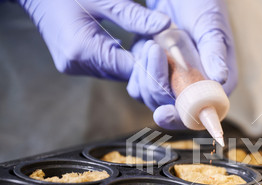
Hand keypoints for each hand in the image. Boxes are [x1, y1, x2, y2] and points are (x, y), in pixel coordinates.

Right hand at [18, 0, 169, 79]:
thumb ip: (134, 16)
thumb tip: (165, 25)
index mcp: (83, 50)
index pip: (129, 68)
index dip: (152, 64)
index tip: (171, 57)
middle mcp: (77, 64)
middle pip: (123, 74)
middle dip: (145, 64)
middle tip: (166, 53)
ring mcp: (73, 66)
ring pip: (115, 72)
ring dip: (133, 62)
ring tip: (152, 49)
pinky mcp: (73, 63)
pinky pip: (104, 66)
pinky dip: (119, 58)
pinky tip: (131, 48)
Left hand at [127, 0, 236, 129]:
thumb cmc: (203, 4)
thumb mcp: (210, 25)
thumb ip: (215, 51)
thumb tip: (221, 78)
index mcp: (217, 84)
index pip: (201, 113)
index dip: (182, 118)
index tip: (164, 113)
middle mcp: (196, 89)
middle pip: (172, 109)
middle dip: (157, 86)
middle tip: (154, 50)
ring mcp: (174, 85)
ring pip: (153, 99)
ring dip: (146, 74)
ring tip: (151, 43)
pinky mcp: (157, 77)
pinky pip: (141, 88)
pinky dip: (137, 72)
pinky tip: (144, 48)